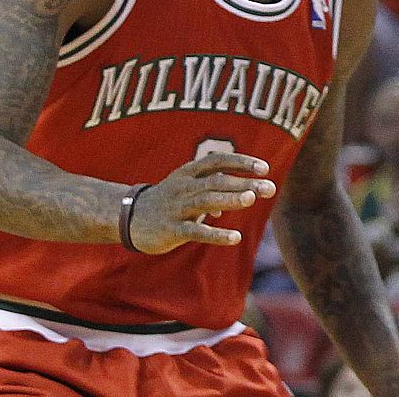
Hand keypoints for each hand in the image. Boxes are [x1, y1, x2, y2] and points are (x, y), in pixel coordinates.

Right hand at [128, 152, 276, 253]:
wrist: (128, 219)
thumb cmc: (167, 201)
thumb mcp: (188, 188)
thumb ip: (216, 189)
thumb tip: (243, 197)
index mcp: (188, 172)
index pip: (218, 161)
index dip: (241, 162)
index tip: (264, 168)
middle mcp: (183, 187)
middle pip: (217, 181)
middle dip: (244, 183)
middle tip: (270, 188)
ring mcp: (176, 208)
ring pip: (206, 201)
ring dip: (230, 200)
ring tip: (251, 200)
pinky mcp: (170, 230)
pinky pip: (195, 231)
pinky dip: (216, 234)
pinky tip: (235, 238)